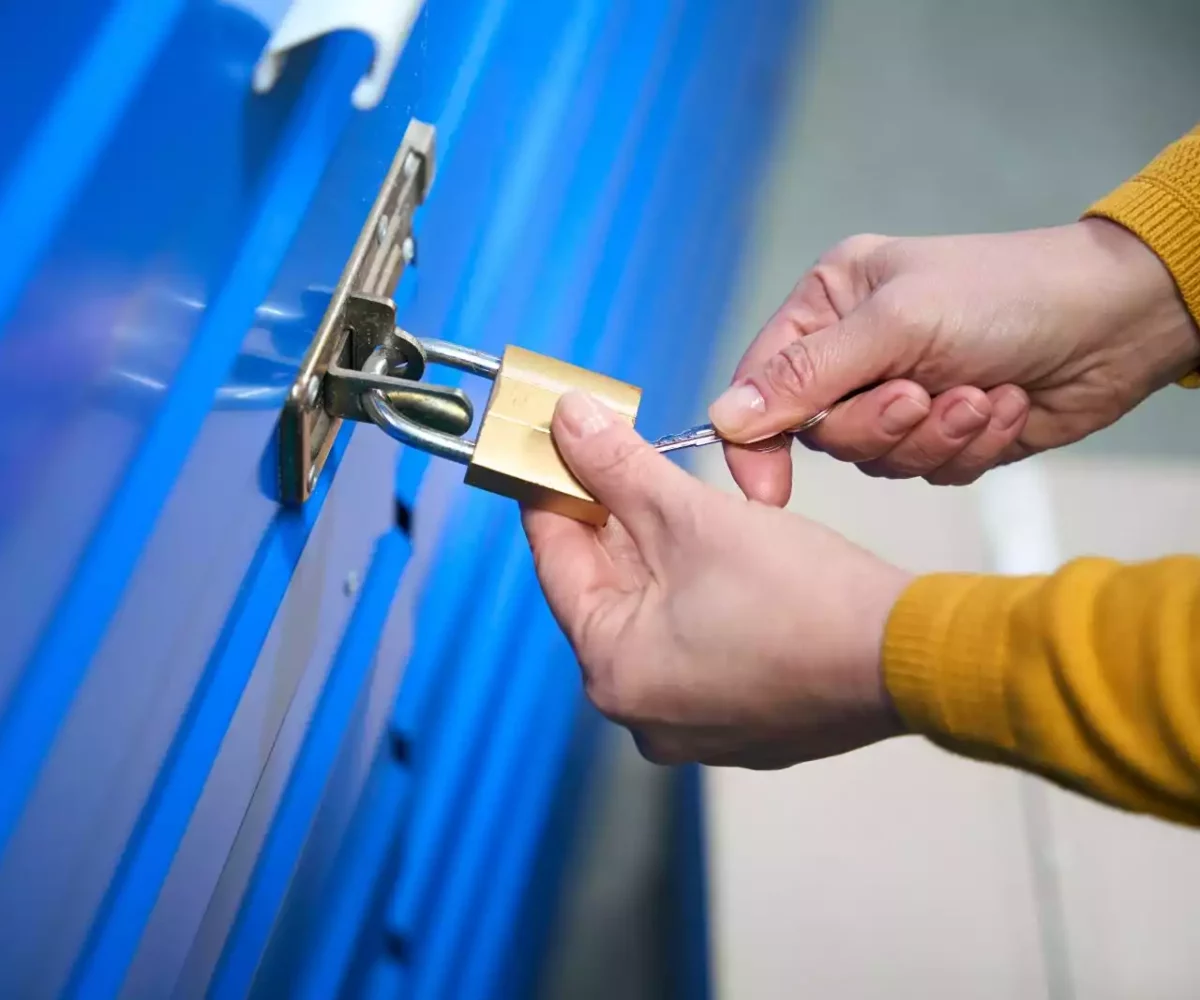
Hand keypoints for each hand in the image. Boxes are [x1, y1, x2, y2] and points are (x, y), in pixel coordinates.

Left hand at [522, 391, 910, 766]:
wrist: (910, 655)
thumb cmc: (802, 597)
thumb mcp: (692, 515)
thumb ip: (618, 465)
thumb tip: (568, 421)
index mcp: (612, 670)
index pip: (556, 561)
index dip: (553, 490)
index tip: (552, 447)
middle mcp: (641, 712)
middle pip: (606, 590)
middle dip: (611, 518)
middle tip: (613, 455)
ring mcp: (693, 724)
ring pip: (654, 615)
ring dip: (657, 554)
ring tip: (669, 493)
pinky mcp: (741, 720)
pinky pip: (695, 643)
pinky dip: (696, 596)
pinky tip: (716, 553)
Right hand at [711, 219, 1199, 503]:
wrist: (1118, 322)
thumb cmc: (1005, 294)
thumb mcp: (895, 324)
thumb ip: (807, 377)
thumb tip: (724, 419)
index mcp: (830, 304)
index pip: (763, 382)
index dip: (759, 439)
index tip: (769, 491)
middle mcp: (858, 351)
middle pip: (824, 432)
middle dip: (880, 425)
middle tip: (923, 395)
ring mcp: (902, 393)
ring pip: (877, 459)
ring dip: (933, 436)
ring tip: (979, 395)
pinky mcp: (946, 433)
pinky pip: (928, 469)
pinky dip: (968, 446)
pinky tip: (1003, 404)